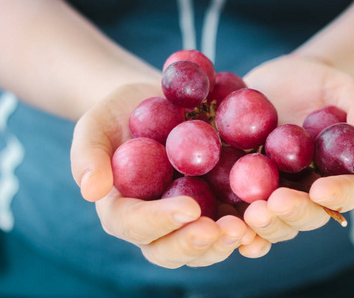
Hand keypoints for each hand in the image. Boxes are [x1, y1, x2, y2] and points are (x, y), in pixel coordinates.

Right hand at [70, 83, 266, 267]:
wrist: (156, 104)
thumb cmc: (121, 114)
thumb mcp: (95, 123)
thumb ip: (87, 154)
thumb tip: (90, 191)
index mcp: (124, 209)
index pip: (134, 225)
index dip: (159, 222)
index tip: (187, 209)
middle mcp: (156, 223)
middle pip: (169, 249)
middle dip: (195, 244)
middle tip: (221, 230)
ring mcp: (188, 218)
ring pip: (203, 246)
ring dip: (225, 243)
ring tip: (247, 227)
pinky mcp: (215, 204)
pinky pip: (230, 225)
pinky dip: (249, 228)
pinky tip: (266, 215)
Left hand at [240, 55, 353, 242]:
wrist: (278, 84)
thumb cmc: (316, 83)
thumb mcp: (340, 85)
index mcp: (340, 171)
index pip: (350, 190)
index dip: (339, 195)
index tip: (321, 190)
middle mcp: (309, 190)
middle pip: (309, 215)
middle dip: (293, 214)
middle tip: (274, 205)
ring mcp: (277, 192)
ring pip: (276, 222)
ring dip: (263, 225)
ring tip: (248, 217)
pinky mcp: (247, 188)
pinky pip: (243, 213)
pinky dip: (236, 225)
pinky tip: (223, 230)